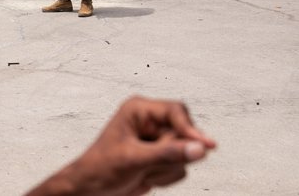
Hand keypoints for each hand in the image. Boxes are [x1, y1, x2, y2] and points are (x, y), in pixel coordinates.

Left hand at [26, 96, 215, 195]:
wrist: (92, 189)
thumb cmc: (102, 167)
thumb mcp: (135, 159)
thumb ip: (168, 154)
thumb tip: (199, 148)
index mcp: (138, 110)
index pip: (176, 111)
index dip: (191, 129)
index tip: (206, 146)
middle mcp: (149, 121)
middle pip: (184, 134)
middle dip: (170, 155)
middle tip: (148, 163)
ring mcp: (156, 139)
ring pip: (185, 153)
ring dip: (166, 168)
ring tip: (142, 170)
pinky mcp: (161, 155)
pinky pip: (180, 166)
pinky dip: (166, 176)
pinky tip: (146, 175)